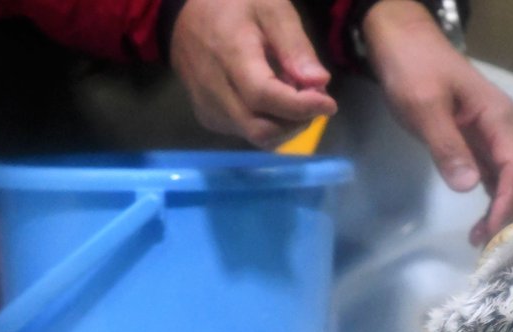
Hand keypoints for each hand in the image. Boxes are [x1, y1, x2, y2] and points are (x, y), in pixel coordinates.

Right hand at [170, 0, 337, 148]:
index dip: (300, 106)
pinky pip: (245, 132)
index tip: (329, 103)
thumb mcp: (270, 8)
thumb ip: (294, 45)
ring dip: (285, 124)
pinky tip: (272, 99)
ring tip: (293, 95)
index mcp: (230, 56)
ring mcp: (209, 109)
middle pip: (262, 130)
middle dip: (297, 121)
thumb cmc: (232, 5)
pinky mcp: (208, 118)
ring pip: (256, 137)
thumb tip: (319, 82)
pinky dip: (269, 123)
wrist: (183, 17)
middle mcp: (214, 91)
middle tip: (314, 99)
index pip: (264, 96)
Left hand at [361, 0, 512, 245]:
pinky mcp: (479, 146)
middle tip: (488, 247)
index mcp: (498, 119)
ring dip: (505, 214)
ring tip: (481, 242)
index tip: (492, 232)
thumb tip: (469, 188)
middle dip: (512, 215)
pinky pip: (497, 180)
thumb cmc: (413, 69)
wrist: (404, 43)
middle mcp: (504, 130)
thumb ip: (446, 145)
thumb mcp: (424, 105)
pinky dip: (494, 204)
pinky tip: (481, 225)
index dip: (507, 203)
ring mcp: (494, 139)